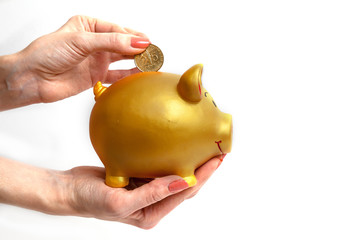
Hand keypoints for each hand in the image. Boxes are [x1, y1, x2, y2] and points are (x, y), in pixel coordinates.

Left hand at [0, 15, 149, 108]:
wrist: (33, 78)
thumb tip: (137, 42)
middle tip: (154, 53)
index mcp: (89, 26)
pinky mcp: (96, 76)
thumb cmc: (48, 53)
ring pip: (122, 59)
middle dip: (138, 48)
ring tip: (151, 64)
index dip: (133, 36)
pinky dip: (129, 75)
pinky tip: (139, 75)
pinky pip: (117, 75)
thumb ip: (111, 42)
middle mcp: (95, 42)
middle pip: (122, 44)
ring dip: (136, 61)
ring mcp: (96, 60)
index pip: (117, 29)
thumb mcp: (81, 41)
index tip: (146, 43)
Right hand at [64, 156, 222, 228]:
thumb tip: (184, 182)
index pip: (185, 192)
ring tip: (202, 146)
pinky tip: (176, 145)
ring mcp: (146, 190)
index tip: (217, 158)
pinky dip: (170, 157)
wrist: (68, 190)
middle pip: (184, 185)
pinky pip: (159, 167)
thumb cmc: (89, 200)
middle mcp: (153, 203)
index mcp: (151, 213)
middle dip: (203, 168)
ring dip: (188, 161)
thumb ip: (153, 193)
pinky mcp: (139, 178)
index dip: (204, 175)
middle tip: (217, 150)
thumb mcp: (120, 202)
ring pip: (174, 175)